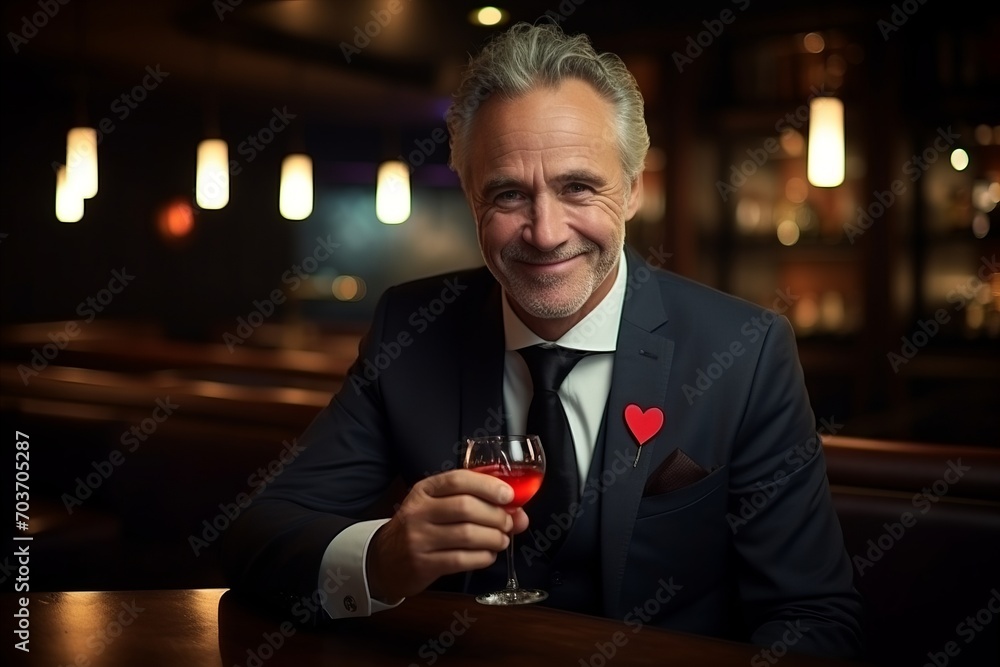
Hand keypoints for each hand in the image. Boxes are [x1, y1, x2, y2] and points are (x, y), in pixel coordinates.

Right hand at [366, 469, 528, 601]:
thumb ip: (475, 503)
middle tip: (509, 523)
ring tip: (501, 540)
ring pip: (468, 535)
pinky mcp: (423, 564)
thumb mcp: (437, 506)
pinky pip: (462, 559)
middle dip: (496, 516)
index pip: (459, 480)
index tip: (508, 495)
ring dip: (494, 538)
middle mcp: (419, 512)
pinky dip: (483, 557)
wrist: (384, 560)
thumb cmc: (419, 528)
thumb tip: (519, 512)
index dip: (488, 486)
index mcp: (424, 490)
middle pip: (466, 508)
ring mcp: (419, 539)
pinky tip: (487, 555)